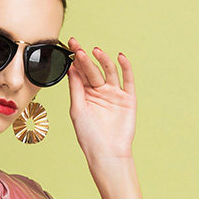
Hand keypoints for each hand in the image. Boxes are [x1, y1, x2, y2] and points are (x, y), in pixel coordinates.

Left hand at [66, 38, 136, 167]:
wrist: (107, 152)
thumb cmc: (89, 135)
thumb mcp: (77, 109)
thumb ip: (76, 88)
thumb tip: (71, 67)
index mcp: (85, 94)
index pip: (80, 73)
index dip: (76, 60)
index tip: (70, 46)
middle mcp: (99, 92)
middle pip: (93, 70)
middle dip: (85, 58)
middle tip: (78, 46)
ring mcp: (114, 94)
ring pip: (109, 72)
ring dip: (103, 60)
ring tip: (95, 51)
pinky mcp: (128, 99)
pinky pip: (128, 80)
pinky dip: (126, 68)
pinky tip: (120, 57)